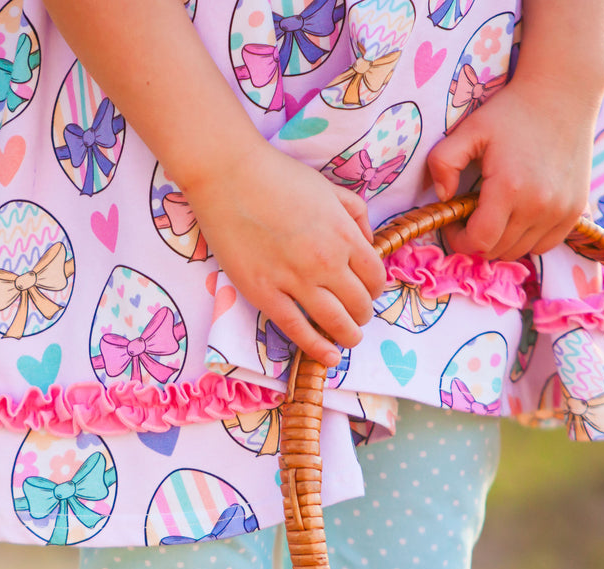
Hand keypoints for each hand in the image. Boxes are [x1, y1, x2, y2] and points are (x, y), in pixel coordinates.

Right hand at [180, 143, 386, 366]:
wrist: (229, 177)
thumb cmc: (278, 176)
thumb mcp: (329, 188)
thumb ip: (354, 214)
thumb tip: (368, 242)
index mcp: (344, 234)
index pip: (375, 276)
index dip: (375, 290)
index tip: (367, 294)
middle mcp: (326, 261)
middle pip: (359, 302)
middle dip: (362, 314)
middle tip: (356, 316)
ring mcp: (294, 280)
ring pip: (334, 321)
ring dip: (348, 335)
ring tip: (348, 339)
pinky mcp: (264, 293)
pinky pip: (296, 328)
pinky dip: (316, 347)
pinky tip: (328, 357)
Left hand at [426, 76, 602, 261]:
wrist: (563, 93)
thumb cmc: (511, 111)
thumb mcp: (469, 130)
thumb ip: (443, 162)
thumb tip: (443, 197)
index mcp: (510, 188)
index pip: (479, 242)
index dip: (458, 239)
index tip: (453, 221)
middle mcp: (539, 206)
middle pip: (498, 251)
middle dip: (477, 240)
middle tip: (470, 216)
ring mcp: (561, 211)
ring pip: (521, 251)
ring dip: (502, 241)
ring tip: (494, 214)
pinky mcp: (575, 210)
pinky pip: (545, 245)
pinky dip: (527, 239)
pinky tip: (518, 215)